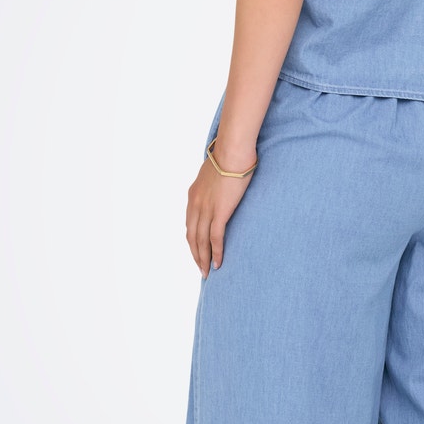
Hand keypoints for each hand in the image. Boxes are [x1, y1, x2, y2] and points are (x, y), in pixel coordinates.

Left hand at [186, 144, 255, 275]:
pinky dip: (216, 252)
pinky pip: (215, 238)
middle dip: (195, 255)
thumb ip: (214, 184)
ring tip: (207, 273)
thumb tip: (221, 187)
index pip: (190, 224)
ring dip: (203, 259)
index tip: (197, 251)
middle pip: (192, 236)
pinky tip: (218, 263)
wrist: (233, 151)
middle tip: (200, 269)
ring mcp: (206, 209)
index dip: (193, 241)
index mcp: (193, 195)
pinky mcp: (219, 212)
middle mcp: (195, 204)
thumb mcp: (215, 172)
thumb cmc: (229, 156)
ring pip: (201, 241)